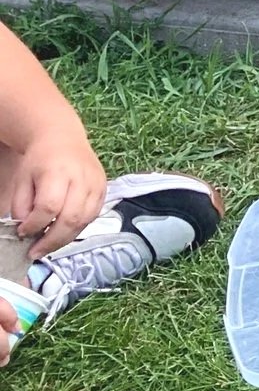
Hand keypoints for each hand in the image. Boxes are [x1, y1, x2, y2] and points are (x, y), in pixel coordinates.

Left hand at [4, 112, 105, 260]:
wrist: (62, 139)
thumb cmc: (39, 161)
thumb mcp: (21, 180)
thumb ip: (21, 207)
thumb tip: (27, 231)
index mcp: (58, 172)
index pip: (49, 207)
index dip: (35, 225)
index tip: (22, 232)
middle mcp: (82, 178)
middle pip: (70, 218)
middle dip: (51, 240)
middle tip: (35, 251)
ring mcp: (97, 184)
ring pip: (84, 221)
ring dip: (65, 239)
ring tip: (48, 246)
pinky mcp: (104, 189)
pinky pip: (93, 216)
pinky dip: (77, 228)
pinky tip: (63, 232)